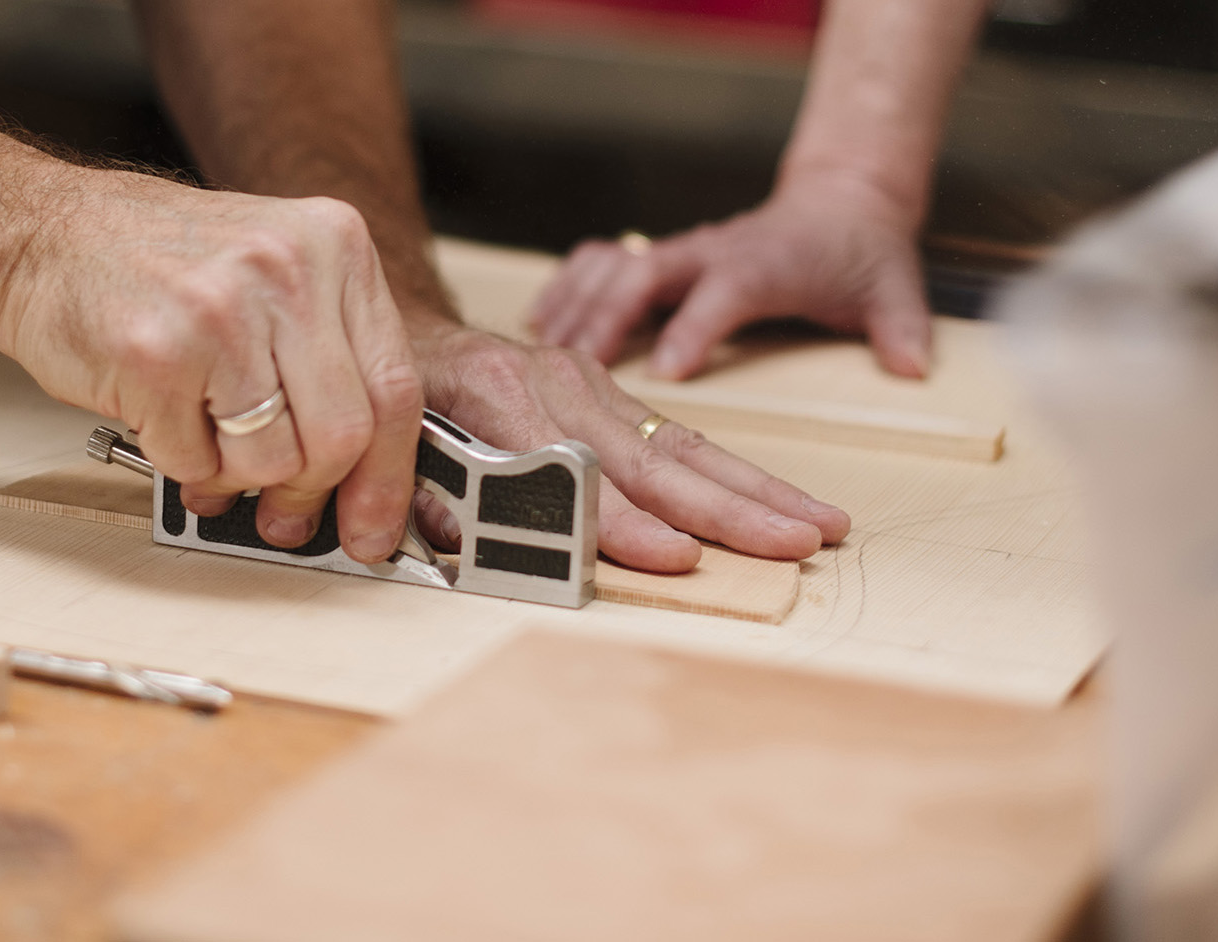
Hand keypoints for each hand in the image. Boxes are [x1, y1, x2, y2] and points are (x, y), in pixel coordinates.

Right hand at [0, 168, 423, 562]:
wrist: (38, 236)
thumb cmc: (152, 263)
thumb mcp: (270, 274)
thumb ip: (328, 358)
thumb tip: (368, 474)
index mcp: (334, 244)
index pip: (397, 387)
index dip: (390, 477)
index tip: (376, 527)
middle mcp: (287, 268)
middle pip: (342, 437)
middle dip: (309, 490)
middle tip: (281, 510)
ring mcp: (222, 310)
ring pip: (272, 461)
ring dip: (234, 474)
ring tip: (202, 430)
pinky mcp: (157, 354)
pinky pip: (196, 461)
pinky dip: (178, 460)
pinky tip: (158, 410)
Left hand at [408, 320, 849, 570]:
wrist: (400, 325)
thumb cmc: (397, 402)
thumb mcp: (397, 450)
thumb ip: (437, 503)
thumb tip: (478, 546)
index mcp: (500, 394)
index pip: (576, 474)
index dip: (626, 522)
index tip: (680, 558)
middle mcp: (557, 381)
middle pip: (656, 457)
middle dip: (733, 507)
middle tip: (797, 542)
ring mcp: (589, 382)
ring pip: (684, 444)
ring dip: (757, 491)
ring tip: (821, 524)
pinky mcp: (607, 389)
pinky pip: (678, 435)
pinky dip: (731, 472)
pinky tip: (777, 501)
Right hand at [529, 184, 933, 379]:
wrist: (841, 204)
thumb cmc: (860, 254)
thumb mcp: (893, 287)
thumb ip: (902, 328)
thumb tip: (914, 367)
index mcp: (764, 262)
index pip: (724, 291)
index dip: (694, 328)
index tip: (665, 373)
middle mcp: (713, 252)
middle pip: (645, 273)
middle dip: (606, 317)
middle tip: (570, 369)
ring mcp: (681, 253)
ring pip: (613, 265)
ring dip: (574, 304)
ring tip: (537, 350)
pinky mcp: (662, 259)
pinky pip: (601, 263)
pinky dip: (567, 288)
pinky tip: (537, 324)